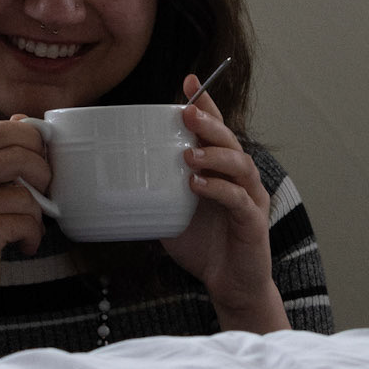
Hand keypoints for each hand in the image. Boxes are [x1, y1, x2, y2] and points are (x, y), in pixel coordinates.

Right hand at [0, 116, 52, 365]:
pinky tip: (24, 246)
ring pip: (24, 194)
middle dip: (43, 175)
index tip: (43, 161)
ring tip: (29, 228)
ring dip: (37, 216)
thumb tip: (23, 119)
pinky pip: (24, 223)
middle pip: (17, 156)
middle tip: (44, 194)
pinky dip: (32, 237)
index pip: (2, 131)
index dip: (33, 142)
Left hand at [160, 75, 289, 333]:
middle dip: (209, 123)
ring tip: (188, 154)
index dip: (206, 104)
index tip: (189, 81)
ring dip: (213, 155)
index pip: (216, 130)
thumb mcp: (172, 213)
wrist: (231, 286)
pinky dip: (219, 189)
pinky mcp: (254, 222)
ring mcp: (251, 198)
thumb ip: (155, 192)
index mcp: (221, 170)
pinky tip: (198, 185)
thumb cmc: (203, 246)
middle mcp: (239, 178)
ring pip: (239, 165)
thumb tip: (115, 177)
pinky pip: (239, 199)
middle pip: (229, 140)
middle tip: (186, 113)